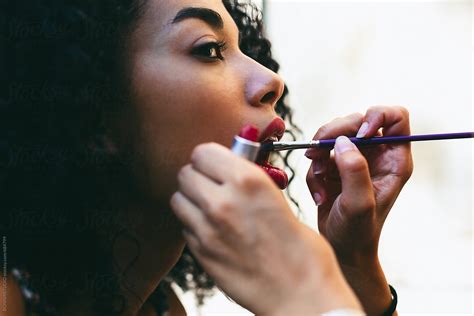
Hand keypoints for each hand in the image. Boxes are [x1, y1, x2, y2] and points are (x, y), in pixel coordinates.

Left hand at [171, 142, 361, 314]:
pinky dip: (194, 224)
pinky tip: (214, 231)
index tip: (218, 164)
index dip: (210, 158)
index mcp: (247, 181)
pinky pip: (184, 226)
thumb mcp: (278, 198)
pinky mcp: (201, 254)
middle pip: (185, 173)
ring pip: (178, 198)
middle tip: (213, 185)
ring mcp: (207, 230)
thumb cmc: (301, 249)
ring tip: (211, 207)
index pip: (203, 152)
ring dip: (191, 199)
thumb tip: (229, 165)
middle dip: (198, 176)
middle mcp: (222, 201)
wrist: (302, 296)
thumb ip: (248, 179)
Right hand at [305, 106, 412, 313]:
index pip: (395, 117)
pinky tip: (319, 194)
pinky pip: (319, 154)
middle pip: (356, 120)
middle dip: (334, 133)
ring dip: (319, 154)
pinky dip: (313, 173)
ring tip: (319, 178)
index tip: (359, 134)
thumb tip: (344, 141)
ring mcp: (354, 159)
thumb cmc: (357, 232)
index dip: (376, 116)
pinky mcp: (335, 166)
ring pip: (333, 134)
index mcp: (393, 160)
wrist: (341, 250)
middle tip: (318, 152)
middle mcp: (376, 155)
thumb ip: (355, 171)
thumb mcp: (359, 204)